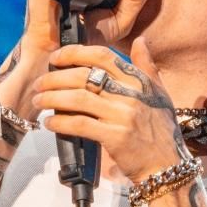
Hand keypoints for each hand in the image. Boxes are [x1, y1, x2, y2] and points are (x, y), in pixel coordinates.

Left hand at [31, 39, 185, 182]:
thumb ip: (147, 66)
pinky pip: (79, 124)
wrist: (167, 165)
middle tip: (40, 83)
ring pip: (78, 98)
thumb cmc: (161, 131)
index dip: (75, 53)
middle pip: (84, 76)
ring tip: (39, 101)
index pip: (102, 56)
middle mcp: (130, 95)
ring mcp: (123, 115)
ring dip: (52, 98)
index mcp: (138, 81)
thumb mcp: (160, 94)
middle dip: (55, 78)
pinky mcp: (115, 137)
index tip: (57, 58)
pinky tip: (49, 122)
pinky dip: (60, 122)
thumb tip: (140, 41)